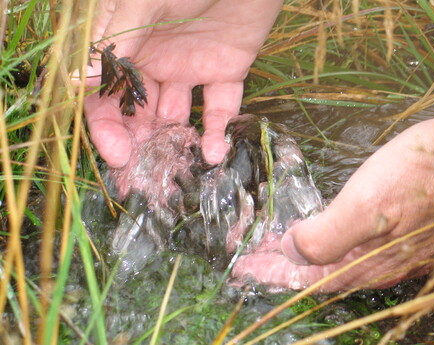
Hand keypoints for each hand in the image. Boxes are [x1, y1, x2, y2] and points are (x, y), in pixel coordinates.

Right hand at [83, 0, 282, 166]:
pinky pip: (219, 107)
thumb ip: (118, 40)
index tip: (116, 153)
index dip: (106, 124)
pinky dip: (217, 131)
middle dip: (137, 142)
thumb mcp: (143, 1)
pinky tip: (213, 152)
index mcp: (127, 41)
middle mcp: (154, 59)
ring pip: (176, 116)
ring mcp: (189, 68)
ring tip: (176, 164)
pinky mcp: (225, 71)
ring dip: (173, 141)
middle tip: (141, 172)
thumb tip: (80, 82)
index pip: (105, 91)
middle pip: (137, 111)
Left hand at [232, 82, 433, 291]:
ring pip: (339, 261)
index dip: (273, 274)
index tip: (242, 267)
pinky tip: (325, 233)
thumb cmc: (427, 172)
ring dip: (304, 256)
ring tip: (278, 247)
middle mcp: (382, 264)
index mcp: (370, 262)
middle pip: (321, 274)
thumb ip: (329, 236)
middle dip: (283, 268)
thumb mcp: (371, 203)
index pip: (309, 279)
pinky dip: (330, 242)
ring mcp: (398, 247)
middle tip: (252, 257)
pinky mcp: (408, 229)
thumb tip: (292, 253)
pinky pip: (358, 247)